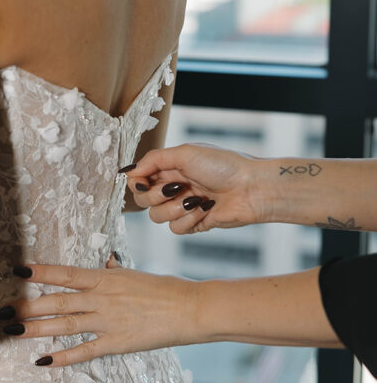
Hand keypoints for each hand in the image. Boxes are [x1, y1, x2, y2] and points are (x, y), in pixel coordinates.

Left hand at [0, 256, 198, 366]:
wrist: (190, 309)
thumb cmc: (163, 289)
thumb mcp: (133, 275)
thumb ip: (114, 271)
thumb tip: (105, 262)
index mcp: (104, 278)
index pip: (65, 273)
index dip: (40, 272)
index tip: (16, 271)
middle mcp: (101, 298)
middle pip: (56, 301)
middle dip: (26, 306)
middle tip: (0, 311)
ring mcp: (107, 321)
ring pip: (64, 324)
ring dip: (36, 329)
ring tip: (12, 333)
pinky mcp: (117, 343)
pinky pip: (85, 351)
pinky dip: (63, 356)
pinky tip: (44, 360)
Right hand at [123, 143, 266, 233]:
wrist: (252, 189)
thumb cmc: (224, 165)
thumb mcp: (186, 153)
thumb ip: (154, 160)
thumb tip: (130, 171)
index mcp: (170, 168)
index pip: (138, 178)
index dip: (137, 182)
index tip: (143, 181)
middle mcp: (173, 186)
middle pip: (143, 200)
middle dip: (156, 195)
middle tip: (176, 188)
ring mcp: (182, 206)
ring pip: (157, 217)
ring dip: (175, 208)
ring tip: (196, 199)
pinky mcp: (193, 223)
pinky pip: (175, 229)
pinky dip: (189, 219)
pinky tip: (206, 209)